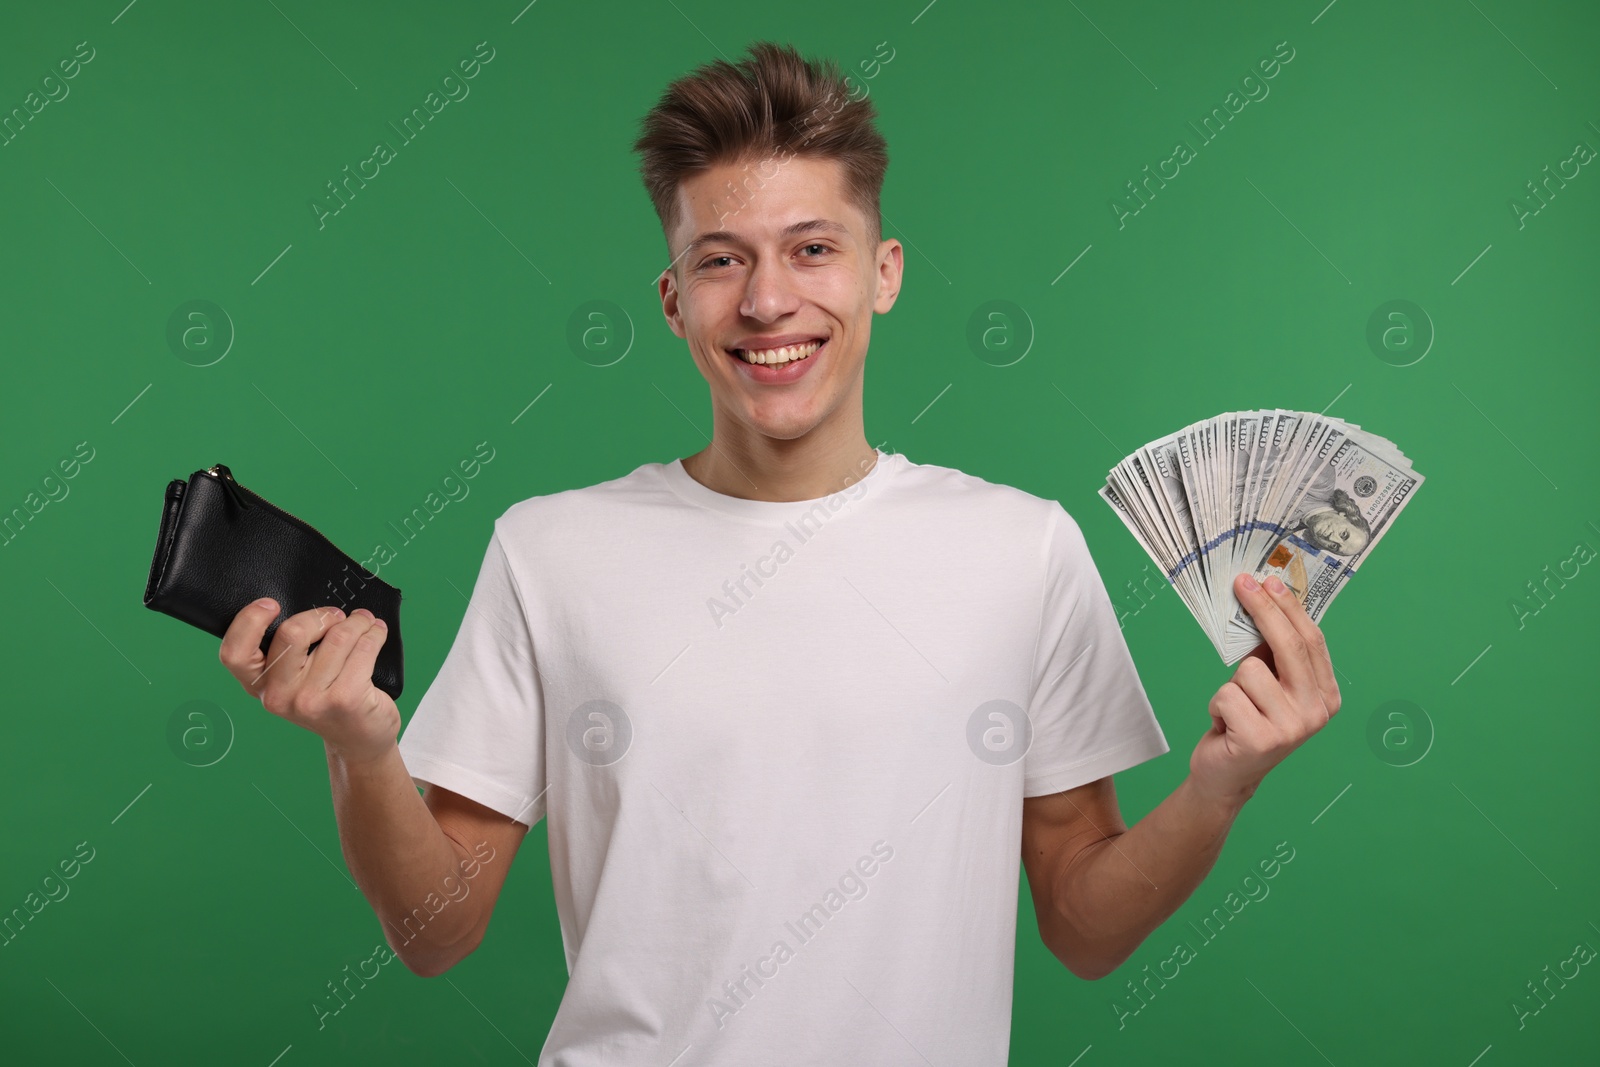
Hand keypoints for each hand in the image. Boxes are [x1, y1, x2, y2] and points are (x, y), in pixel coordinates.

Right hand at [219, 599, 399, 765]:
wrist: (358, 741)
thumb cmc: (326, 701)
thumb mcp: (294, 682)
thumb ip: (288, 651)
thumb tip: (309, 606)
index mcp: (259, 685)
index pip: (235, 653)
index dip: (248, 621)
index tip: (271, 604)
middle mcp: (279, 695)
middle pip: (293, 632)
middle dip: (322, 615)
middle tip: (337, 616)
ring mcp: (311, 699)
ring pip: (338, 637)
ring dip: (358, 622)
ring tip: (365, 623)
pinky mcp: (345, 699)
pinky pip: (363, 648)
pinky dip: (374, 633)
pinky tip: (376, 633)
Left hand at [1190, 573, 1342, 805]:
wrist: (1228, 775)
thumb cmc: (1246, 721)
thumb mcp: (1268, 685)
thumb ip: (1273, 653)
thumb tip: (1259, 599)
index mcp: (1326, 696)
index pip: (1311, 641)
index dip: (1288, 607)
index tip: (1267, 580)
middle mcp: (1316, 712)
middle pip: (1289, 646)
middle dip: (1263, 609)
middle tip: (1241, 583)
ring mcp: (1292, 728)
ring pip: (1248, 670)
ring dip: (1231, 685)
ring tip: (1234, 707)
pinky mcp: (1261, 740)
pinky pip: (1227, 694)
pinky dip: (1217, 706)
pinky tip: (1225, 725)